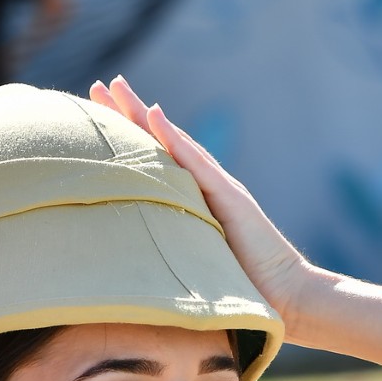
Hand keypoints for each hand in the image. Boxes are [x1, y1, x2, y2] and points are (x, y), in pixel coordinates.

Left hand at [89, 75, 314, 336]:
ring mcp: (219, 188)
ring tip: (117, 87)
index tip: (95, 117)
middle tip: (97, 85)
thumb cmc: (244, 290)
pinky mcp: (231, 197)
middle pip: (160, 143)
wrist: (285, 295)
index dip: (126, 140)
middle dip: (127, 113)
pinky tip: (153, 115)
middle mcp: (204, 188)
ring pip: (174, 143)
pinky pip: (197, 164)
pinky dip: (175, 139)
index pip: (155, 163)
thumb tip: (138, 263)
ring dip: (143, 114)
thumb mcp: (197, 267)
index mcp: (193, 203)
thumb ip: (175, 252)